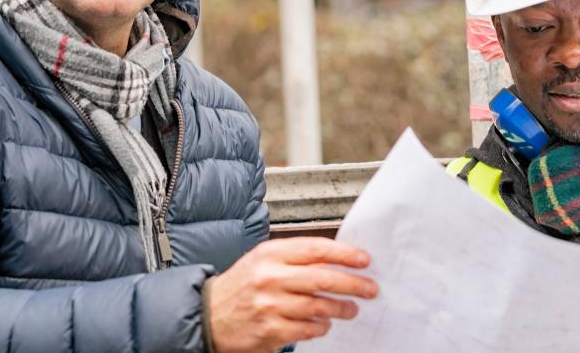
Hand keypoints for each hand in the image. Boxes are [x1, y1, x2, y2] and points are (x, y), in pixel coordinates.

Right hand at [203, 237, 377, 352]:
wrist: (208, 314)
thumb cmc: (242, 285)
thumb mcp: (264, 261)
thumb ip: (296, 259)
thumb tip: (337, 261)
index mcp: (270, 254)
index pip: (316, 249)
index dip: (344, 254)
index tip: (364, 259)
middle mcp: (270, 277)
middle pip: (323, 278)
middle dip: (353, 284)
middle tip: (370, 288)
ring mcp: (269, 305)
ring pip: (319, 306)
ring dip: (341, 308)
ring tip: (352, 308)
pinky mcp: (270, 331)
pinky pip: (307, 329)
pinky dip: (321, 327)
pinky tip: (325, 324)